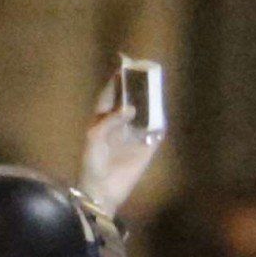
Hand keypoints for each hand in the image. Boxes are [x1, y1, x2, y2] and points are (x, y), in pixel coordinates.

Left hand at [82, 69, 165, 215]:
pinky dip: (160, 120)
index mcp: (103, 120)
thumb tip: (132, 108)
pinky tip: (162, 108)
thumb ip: (111, 119)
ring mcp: (135, 136)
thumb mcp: (95, 137)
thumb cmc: (92, 163)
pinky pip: (156, 131)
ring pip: (145, 113)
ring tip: (156, 85)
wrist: (101, 190)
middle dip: (136, 88)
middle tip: (144, 71)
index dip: (116, 81)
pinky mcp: (147, 148)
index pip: (110, 96)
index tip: (123, 66)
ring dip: (150, 101)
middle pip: (130, 101)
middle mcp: (120, 125)